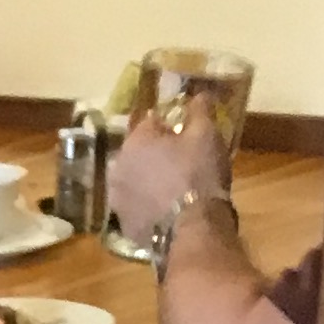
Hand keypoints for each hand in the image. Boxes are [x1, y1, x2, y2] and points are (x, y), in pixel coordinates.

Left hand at [108, 101, 227, 246]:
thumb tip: (199, 94)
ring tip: (173, 187)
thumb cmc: (198, 174)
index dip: (170, 125)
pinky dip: (148, 205)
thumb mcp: (206, 134)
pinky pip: (137, 207)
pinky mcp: (123, 225)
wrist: (192, 229)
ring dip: (148, 180)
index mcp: (135, 141)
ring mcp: (116, 199)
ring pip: (134, 180)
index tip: (185, 133)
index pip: (150, 121)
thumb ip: (200, 110)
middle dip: (156, 153)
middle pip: (138, 152)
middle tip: (181, 161)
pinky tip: (166, 209)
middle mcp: (117, 167)